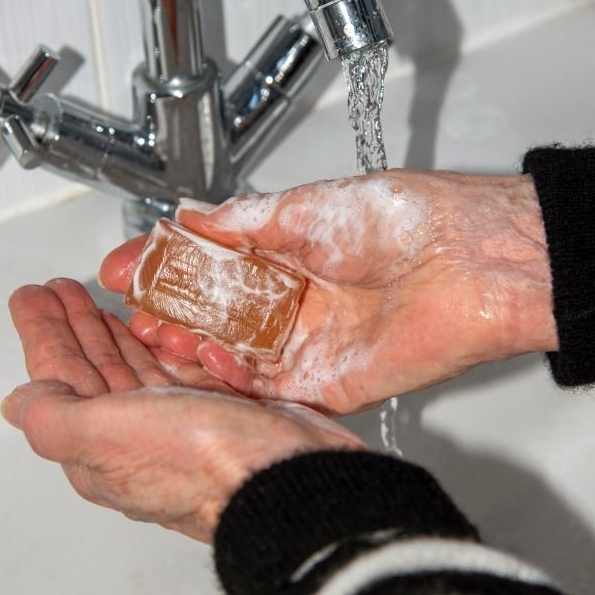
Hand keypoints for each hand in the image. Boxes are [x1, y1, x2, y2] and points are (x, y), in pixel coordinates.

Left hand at [2, 279, 364, 542]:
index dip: (43, 332)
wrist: (289, 479)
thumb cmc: (205, 462)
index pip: (58, 376)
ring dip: (116, 330)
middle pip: (95, 369)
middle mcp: (137, 438)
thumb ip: (56, 416)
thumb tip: (17, 404)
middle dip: (77, 325)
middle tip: (64, 289)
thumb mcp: (108, 435)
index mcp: (101, 446)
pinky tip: (161, 326)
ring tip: (104, 300)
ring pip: (137, 367)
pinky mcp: (219, 412)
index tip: (33, 295)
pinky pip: (180, 371)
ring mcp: (179, 426)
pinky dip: (166, 344)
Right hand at [100, 170, 556, 415]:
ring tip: (154, 335)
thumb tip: (187, 219)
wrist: (470, 259)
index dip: (166, 269)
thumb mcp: (306, 206)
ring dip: (191, 349)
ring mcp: (311, 343)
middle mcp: (297, 301)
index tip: (124, 268)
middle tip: (132, 311)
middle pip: (215, 317)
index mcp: (289, 254)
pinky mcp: (330, 382)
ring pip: (234, 356)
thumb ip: (242, 221)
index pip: (210, 268)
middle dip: (168, 314)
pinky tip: (205, 357)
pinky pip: (270, 388)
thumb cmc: (403, 218)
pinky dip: (233, 377)